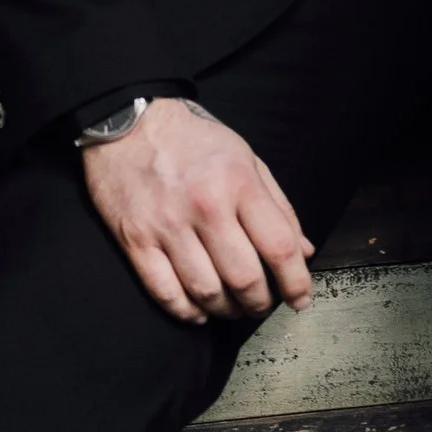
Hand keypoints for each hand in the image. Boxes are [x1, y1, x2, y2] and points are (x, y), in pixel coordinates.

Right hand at [81, 98, 314, 327]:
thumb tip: (304, 251)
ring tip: (232, 306)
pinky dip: (187, 312)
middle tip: (262, 303)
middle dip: (261, 303)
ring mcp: (167, 226)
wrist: (128, 119)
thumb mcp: (247, 159)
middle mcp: (205, 207)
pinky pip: (165, 292)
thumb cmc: (192, 139)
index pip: (279, 247)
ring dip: (226, 310)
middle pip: (245, 279)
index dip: (295, 282)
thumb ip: (279, 206)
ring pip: (206, 292)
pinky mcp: (135, 239)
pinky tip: (198, 310)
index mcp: (238, 183)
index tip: (300, 298)